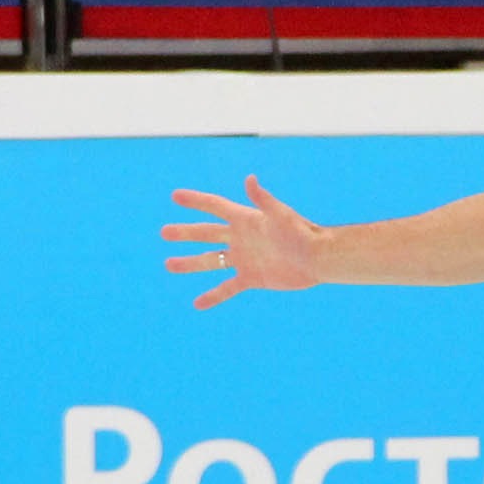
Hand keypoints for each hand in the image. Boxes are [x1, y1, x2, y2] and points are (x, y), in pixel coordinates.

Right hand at [160, 175, 324, 309]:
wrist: (318, 260)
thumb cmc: (303, 233)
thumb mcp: (281, 214)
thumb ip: (263, 199)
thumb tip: (249, 179)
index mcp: (246, 219)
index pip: (215, 206)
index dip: (196, 201)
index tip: (175, 196)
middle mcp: (242, 238)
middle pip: (207, 233)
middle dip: (186, 233)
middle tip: (164, 232)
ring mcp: (245, 259)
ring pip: (211, 260)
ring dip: (190, 263)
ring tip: (169, 265)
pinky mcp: (252, 278)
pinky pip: (227, 288)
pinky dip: (213, 296)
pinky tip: (197, 303)